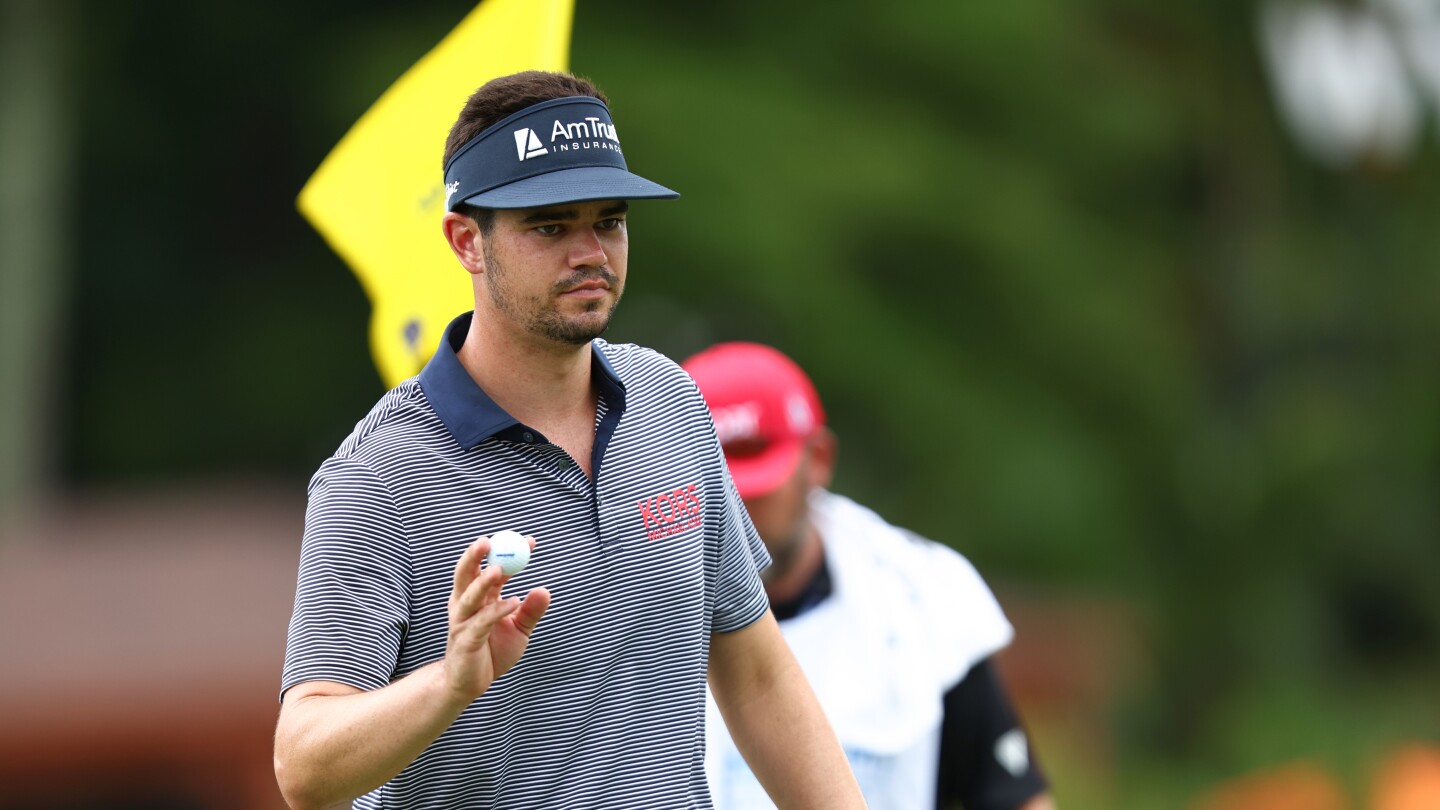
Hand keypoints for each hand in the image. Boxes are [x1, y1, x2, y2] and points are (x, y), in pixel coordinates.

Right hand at [442, 535, 550, 701]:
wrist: (469, 684)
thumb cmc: (491, 652)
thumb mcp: (518, 630)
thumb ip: (530, 611)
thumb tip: (545, 590)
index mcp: (479, 598)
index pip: (492, 568)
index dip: (508, 553)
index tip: (530, 541)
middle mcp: (467, 605)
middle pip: (467, 574)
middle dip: (475, 556)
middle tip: (490, 540)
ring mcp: (463, 621)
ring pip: (470, 596)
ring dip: (483, 582)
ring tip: (498, 569)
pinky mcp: (466, 640)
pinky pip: (482, 621)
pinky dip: (498, 610)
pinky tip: (514, 603)